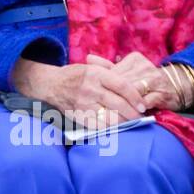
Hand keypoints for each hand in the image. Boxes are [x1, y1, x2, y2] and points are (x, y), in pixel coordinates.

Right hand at [11, 58, 143, 127]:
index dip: (135, 97)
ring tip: (131, 123)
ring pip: (110, 117)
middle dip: (133, 113)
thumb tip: (130, 80)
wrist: (51, 84)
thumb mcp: (91, 65)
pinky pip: (98, 126)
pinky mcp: (78, 115)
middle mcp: (90, 88)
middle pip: (118, 104)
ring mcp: (83, 103)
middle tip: (140, 117)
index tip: (142, 105)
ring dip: (124, 122)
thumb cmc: (75, 75)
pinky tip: (116, 127)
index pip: (122, 86)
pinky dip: (110, 128)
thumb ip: (110, 69)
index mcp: (95, 74)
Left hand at [86, 52, 186, 111]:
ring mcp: (154, 81)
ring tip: (109, 114)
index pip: (114, 73)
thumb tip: (88, 59)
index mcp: (134, 60)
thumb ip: (108, 66)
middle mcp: (144, 68)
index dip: (104, 86)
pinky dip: (135, 111)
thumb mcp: (129, 70)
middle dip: (110, 97)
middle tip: (97, 107)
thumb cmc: (146, 80)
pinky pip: (145, 103)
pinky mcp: (162, 94)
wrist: (177, 86)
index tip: (94, 96)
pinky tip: (127, 117)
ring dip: (121, 105)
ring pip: (132, 93)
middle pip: (121, 83)